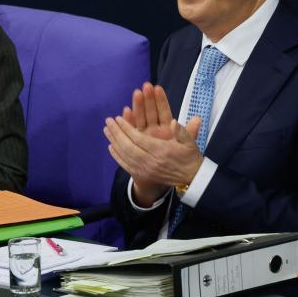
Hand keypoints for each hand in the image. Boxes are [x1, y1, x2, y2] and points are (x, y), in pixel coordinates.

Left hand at [104, 83, 203, 206]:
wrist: (191, 178)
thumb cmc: (189, 156)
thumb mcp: (190, 142)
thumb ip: (183, 131)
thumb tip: (174, 122)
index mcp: (161, 151)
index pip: (139, 139)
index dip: (127, 128)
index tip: (118, 118)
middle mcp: (151, 162)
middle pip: (128, 147)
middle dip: (117, 133)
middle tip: (108, 121)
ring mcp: (145, 170)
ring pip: (125, 156)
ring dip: (114, 142)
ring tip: (106, 130)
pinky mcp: (143, 175)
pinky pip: (126, 165)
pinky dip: (117, 156)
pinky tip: (110, 146)